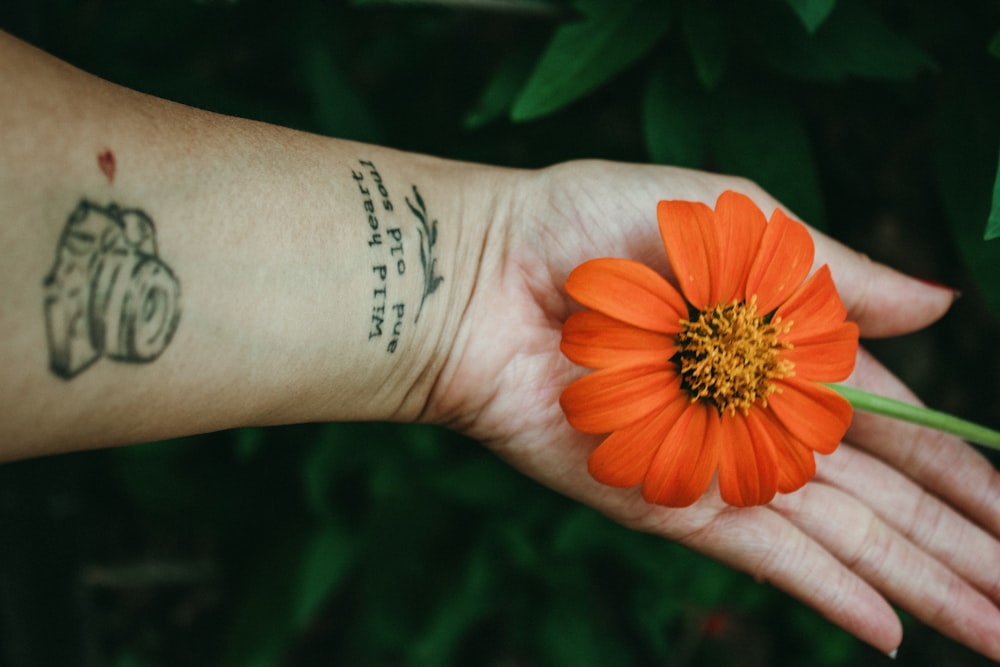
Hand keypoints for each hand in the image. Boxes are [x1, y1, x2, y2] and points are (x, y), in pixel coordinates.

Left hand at [426, 159, 999, 658]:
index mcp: (779, 350)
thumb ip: (838, 273)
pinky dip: (826, 592)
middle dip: (960, 542)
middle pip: (883, 495)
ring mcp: (713, 465)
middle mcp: (755, 417)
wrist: (485, 276)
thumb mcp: (738, 225)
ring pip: (841, 538)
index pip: (895, 422)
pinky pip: (762, 556)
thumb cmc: (596, 229)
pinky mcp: (665, 500)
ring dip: (920, 583)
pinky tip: (892, 632)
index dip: (961, 466)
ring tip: (995, 626)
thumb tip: (947, 305)